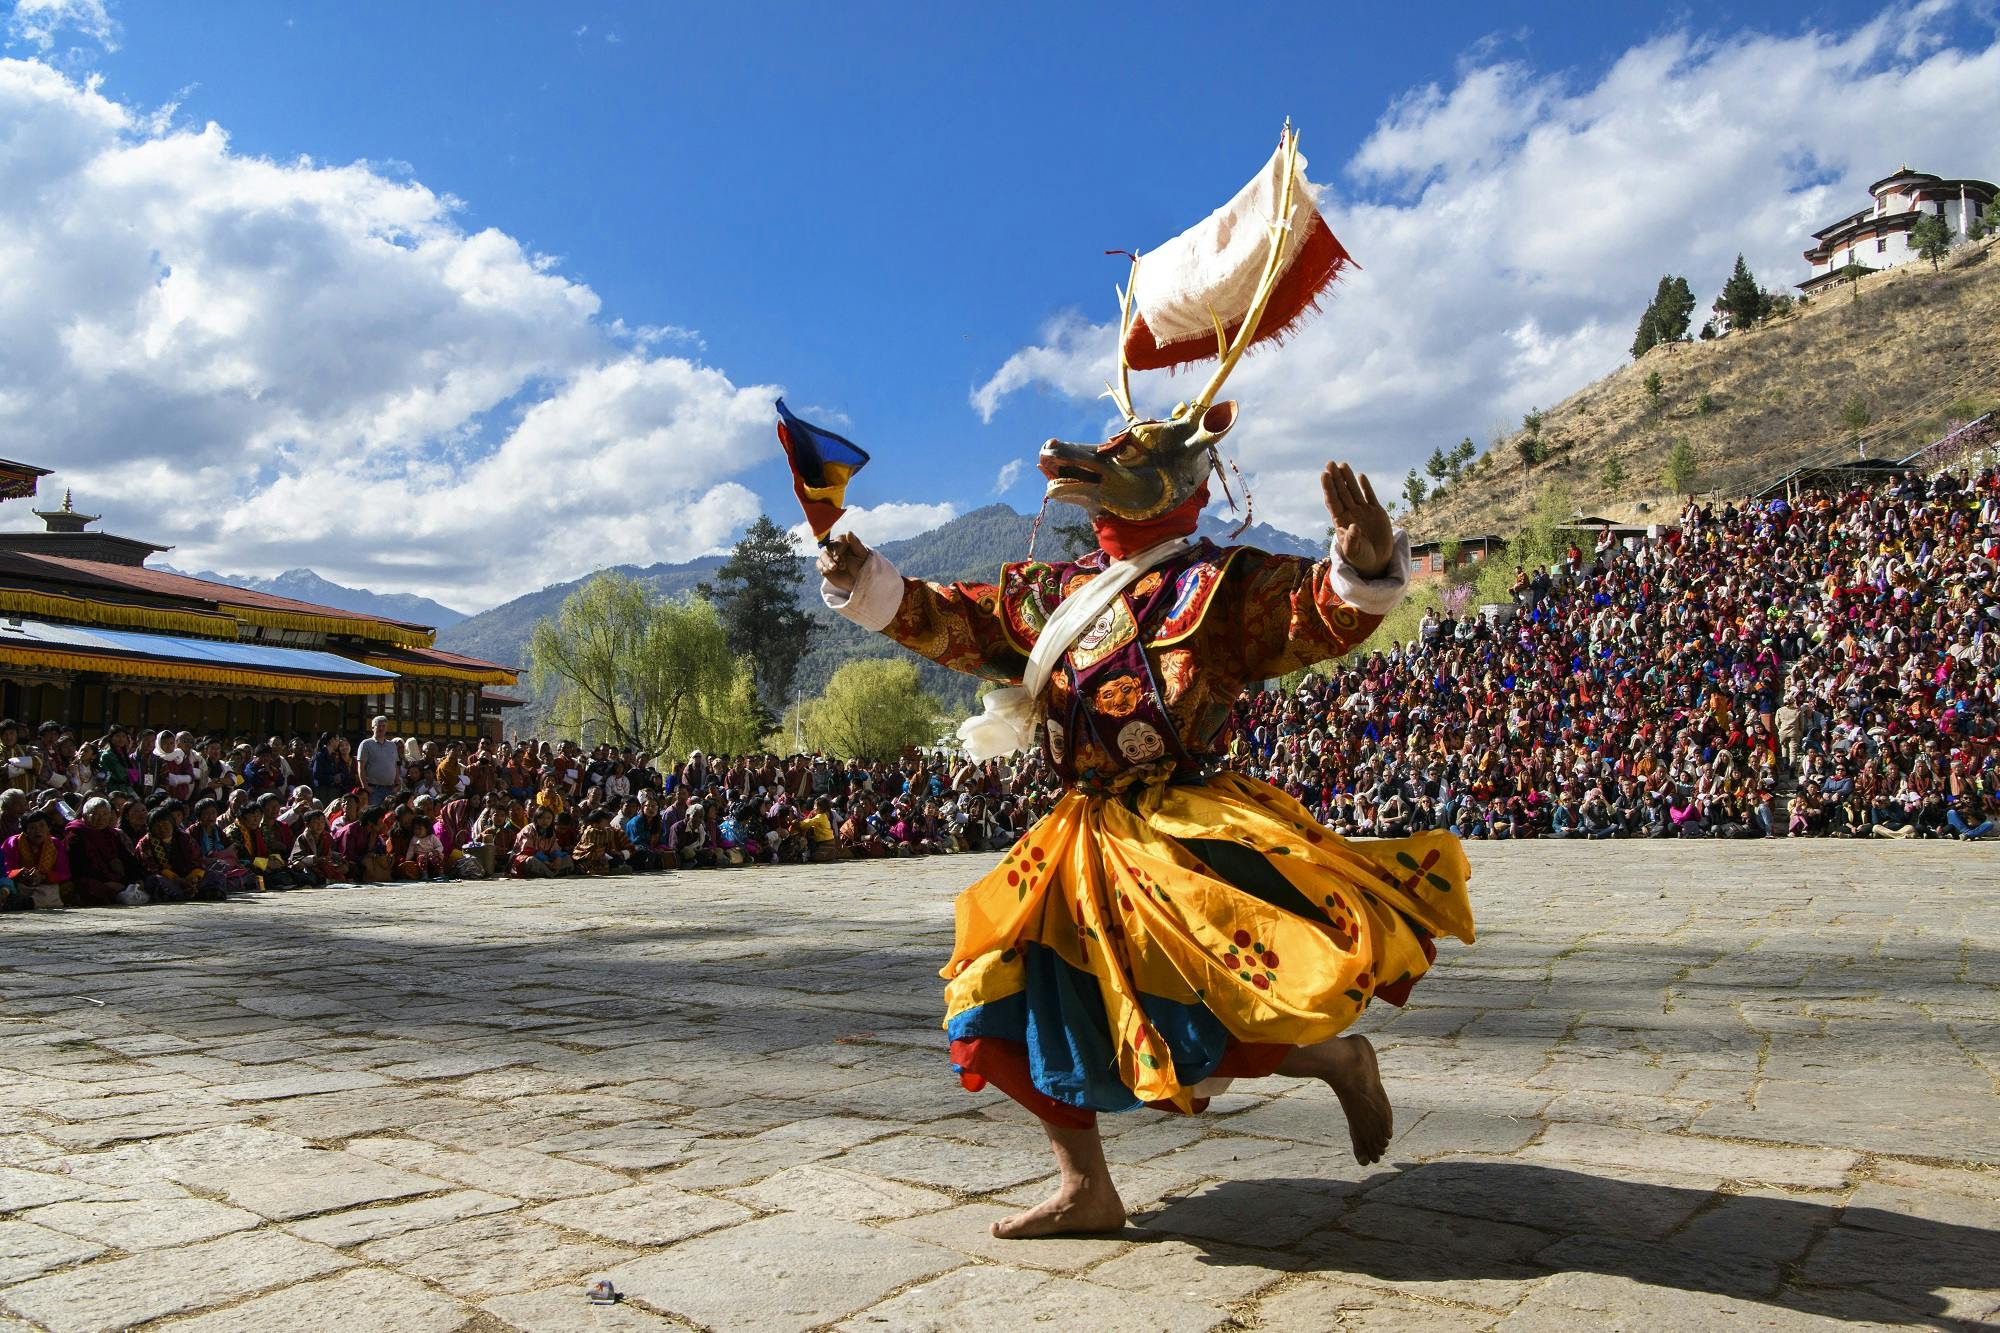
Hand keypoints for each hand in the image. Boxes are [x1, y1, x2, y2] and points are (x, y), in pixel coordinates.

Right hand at [817, 532, 871, 592]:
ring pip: (823, 556)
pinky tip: (826, 571)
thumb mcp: (862, 554)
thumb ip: (856, 543)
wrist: (858, 579)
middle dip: (833, 557)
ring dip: (827, 562)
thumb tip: (848, 532)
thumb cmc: (862, 564)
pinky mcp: (824, 565)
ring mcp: (829, 556)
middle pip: (828, 548)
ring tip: (834, 568)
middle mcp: (835, 547)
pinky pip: (819, 564)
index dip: (837, 548)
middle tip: (842, 566)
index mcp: (844, 541)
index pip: (838, 541)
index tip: (838, 554)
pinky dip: (822, 567)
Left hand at [1323, 461, 1393, 578]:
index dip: (1328, 488)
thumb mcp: (1354, 552)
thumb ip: (1351, 540)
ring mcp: (1363, 511)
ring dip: (1348, 478)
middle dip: (1336, 478)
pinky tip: (1361, 476)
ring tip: (1342, 464)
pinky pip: (1370, 496)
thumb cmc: (1360, 558)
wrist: (1376, 562)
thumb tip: (1353, 526)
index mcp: (1341, 521)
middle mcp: (1350, 513)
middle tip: (1330, 463)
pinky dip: (1366, 487)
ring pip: (1354, 491)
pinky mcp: (1376, 512)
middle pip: (1341, 492)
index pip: (1332, 501)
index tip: (1324, 475)